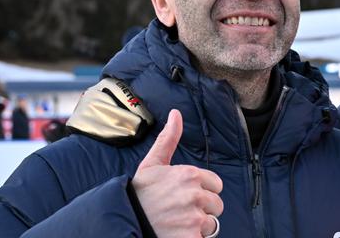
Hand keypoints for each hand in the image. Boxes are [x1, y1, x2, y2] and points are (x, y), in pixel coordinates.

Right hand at [132, 109, 223, 236]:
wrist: (123, 219)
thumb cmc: (138, 193)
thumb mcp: (152, 163)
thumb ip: (169, 139)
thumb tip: (176, 113)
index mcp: (189, 175)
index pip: (216, 185)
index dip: (203, 191)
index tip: (185, 195)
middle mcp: (194, 194)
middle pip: (216, 205)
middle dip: (202, 209)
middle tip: (179, 211)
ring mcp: (193, 218)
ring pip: (211, 224)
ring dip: (198, 227)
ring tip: (177, 223)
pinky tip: (177, 234)